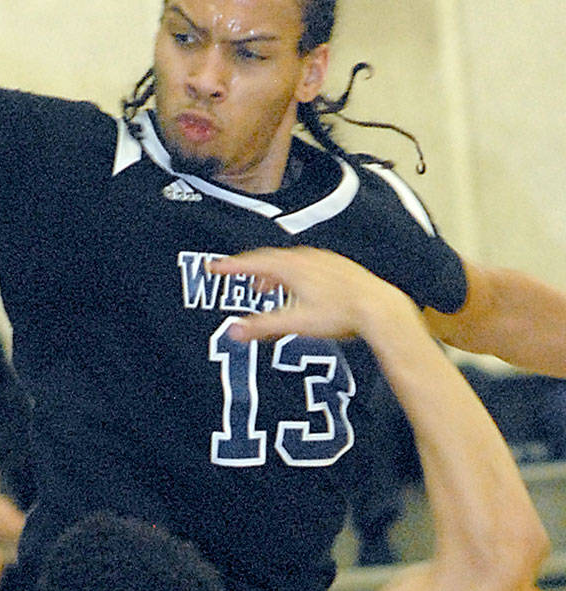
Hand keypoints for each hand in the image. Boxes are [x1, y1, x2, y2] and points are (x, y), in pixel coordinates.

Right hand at [207, 246, 410, 346]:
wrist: (378, 308)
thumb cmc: (340, 314)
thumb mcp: (296, 323)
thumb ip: (263, 326)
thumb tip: (233, 332)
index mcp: (292, 268)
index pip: (253, 263)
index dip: (231, 266)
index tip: (213, 267)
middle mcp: (307, 258)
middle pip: (270, 259)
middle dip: (250, 269)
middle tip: (235, 276)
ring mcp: (323, 260)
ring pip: (289, 262)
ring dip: (272, 274)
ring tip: (265, 290)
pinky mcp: (337, 267)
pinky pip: (306, 265)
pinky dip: (292, 275)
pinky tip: (298, 291)